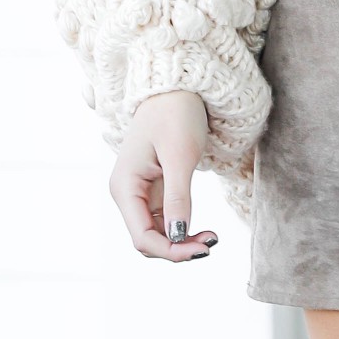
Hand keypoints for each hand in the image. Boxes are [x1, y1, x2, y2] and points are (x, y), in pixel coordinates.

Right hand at [109, 90, 218, 262]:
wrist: (176, 87)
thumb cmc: (176, 113)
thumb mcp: (180, 156)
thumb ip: (178, 198)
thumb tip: (177, 236)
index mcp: (125, 186)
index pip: (142, 237)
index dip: (171, 251)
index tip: (204, 248)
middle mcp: (127, 194)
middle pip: (148, 240)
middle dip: (178, 248)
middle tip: (213, 241)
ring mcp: (140, 193)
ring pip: (158, 234)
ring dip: (182, 242)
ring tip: (212, 237)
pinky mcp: (154, 191)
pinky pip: (166, 222)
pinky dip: (183, 230)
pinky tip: (203, 229)